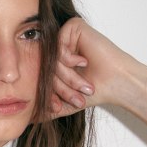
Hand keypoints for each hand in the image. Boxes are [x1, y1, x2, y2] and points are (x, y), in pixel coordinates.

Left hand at [48, 17, 146, 146]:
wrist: (118, 83)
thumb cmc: (97, 89)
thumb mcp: (65, 102)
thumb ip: (47, 108)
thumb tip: (28, 119)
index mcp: (55, 60)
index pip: (39, 75)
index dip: (47, 92)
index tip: (58, 106)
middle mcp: (59, 46)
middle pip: (43, 67)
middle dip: (59, 87)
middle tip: (77, 97)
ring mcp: (65, 35)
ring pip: (50, 58)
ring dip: (67, 76)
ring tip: (85, 85)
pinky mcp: (73, 27)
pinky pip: (57, 46)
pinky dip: (69, 59)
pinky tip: (84, 62)